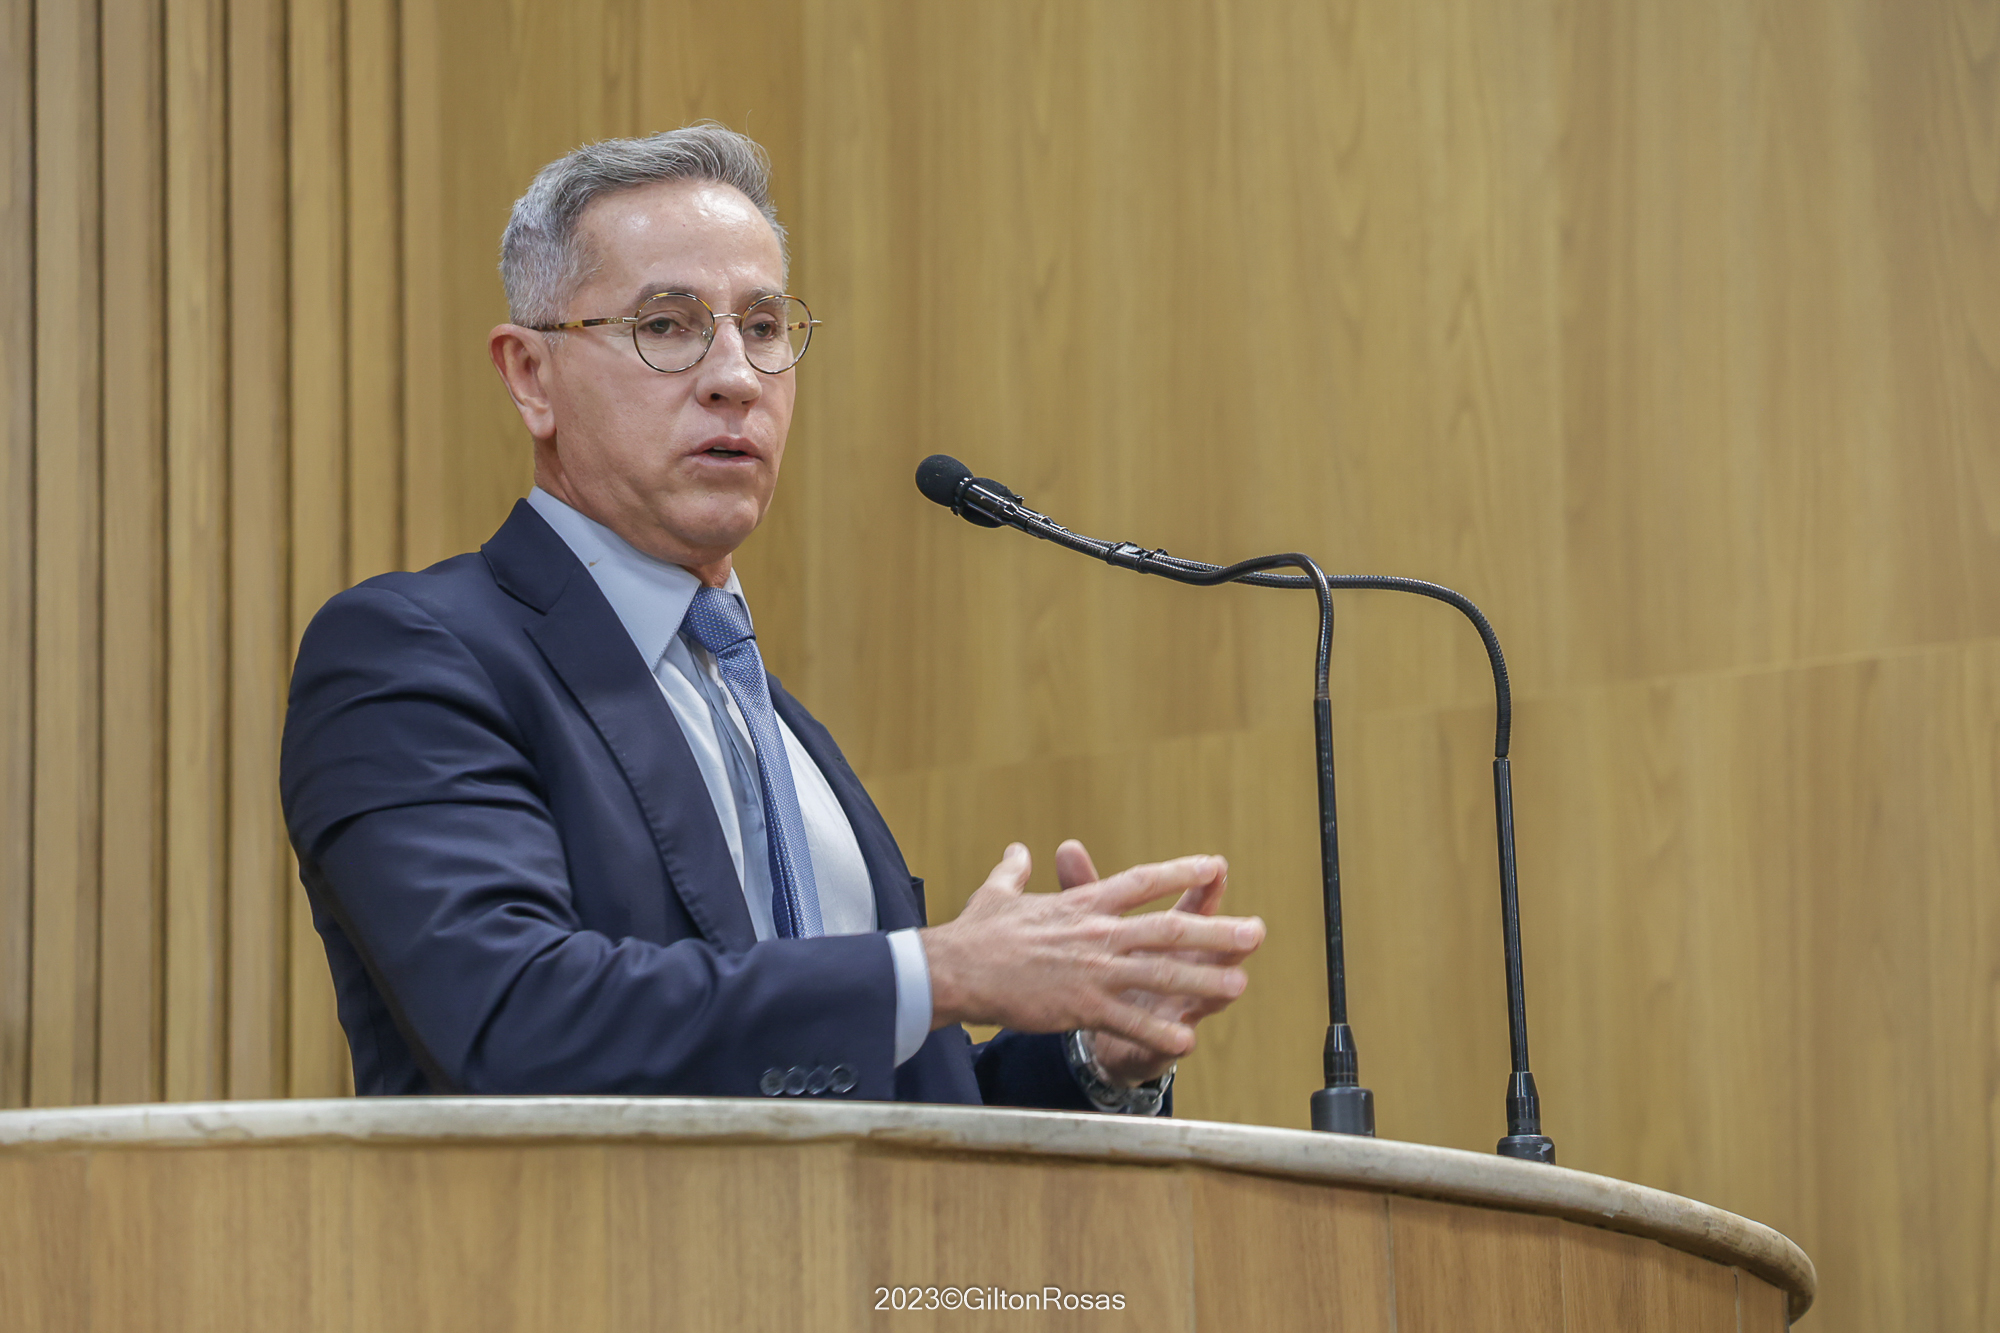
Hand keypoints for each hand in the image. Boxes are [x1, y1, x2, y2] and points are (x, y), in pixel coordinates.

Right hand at [921, 844, 1264, 1060]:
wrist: (956, 968)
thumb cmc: (975, 934)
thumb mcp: (998, 893)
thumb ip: (1015, 871)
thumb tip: (1017, 851)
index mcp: (1083, 906)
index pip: (1142, 882)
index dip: (1180, 873)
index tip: (1214, 866)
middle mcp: (1097, 933)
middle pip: (1168, 929)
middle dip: (1216, 931)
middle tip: (1254, 932)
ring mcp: (1093, 970)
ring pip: (1160, 972)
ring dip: (1203, 979)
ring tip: (1240, 983)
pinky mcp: (1081, 1005)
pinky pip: (1130, 1019)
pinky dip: (1160, 1029)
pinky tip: (1188, 1041)